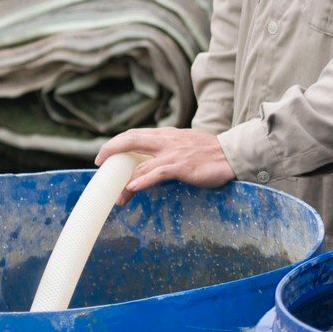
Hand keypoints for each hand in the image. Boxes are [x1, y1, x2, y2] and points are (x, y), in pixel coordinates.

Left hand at [96, 128, 234, 198]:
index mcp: (167, 135)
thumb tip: (156, 161)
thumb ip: (170, 149)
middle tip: (99, 164)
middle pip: (131, 140)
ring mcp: (173, 153)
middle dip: (111, 150)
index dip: (117, 142)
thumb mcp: (186, 144)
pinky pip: (157, 173)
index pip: (135, 135)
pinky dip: (142, 181)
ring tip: (118, 197)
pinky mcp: (181, 166)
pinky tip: (131, 189)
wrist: (232, 154)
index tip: (106, 154)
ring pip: (141, 164)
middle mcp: (166, 140)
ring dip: (125, 181)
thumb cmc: (212, 153)